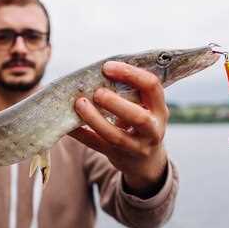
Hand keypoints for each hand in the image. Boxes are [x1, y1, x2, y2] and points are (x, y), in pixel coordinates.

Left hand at [69, 61, 168, 197]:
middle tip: (97, 92)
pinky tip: (69, 124)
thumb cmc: (140, 123)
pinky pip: (97, 145)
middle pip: (138, 117)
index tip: (107, 66)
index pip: (152, 86)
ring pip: (115, 136)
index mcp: (159, 109)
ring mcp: (136, 147)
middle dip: (116, 103)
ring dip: (95, 119)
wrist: (146, 161)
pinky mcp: (118, 157)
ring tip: (80, 104)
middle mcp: (152, 129)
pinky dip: (81, 134)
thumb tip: (96, 72)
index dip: (131, 74)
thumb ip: (129, 92)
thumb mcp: (145, 107)